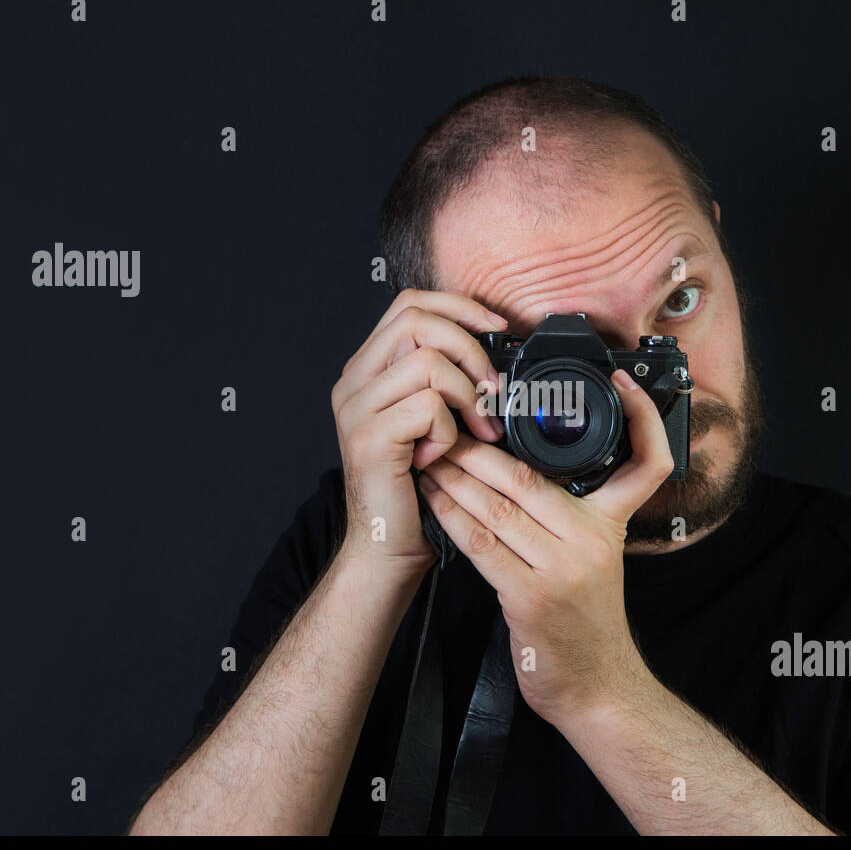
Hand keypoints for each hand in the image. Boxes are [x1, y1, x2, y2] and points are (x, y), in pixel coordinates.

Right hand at [330, 289, 506, 580]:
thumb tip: (494, 348)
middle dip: (469, 348)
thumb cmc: (416, 488)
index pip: (409, 304)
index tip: (497, 326)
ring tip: (475, 431)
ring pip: (428, 362)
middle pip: (417, 320)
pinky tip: (442, 456)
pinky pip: (428, 407)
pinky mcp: (370, 437)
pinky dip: (450, 431)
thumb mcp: (431, 420)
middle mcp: (354, 383)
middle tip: (491, 389)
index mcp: (367, 371)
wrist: (387, 545)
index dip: (459, 306)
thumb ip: (444, 380)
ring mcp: (357, 409)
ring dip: (467, 396)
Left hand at [416, 369, 672, 727]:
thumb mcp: (597, 561)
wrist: (597, 690)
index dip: (641, 417)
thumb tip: (520, 472)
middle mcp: (592, 542)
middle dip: (480, 448)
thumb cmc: (587, 623)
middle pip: (531, 478)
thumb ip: (571, 518)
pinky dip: (452, 517)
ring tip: (428, 457)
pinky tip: (433, 500)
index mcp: (612, 526)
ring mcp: (563, 570)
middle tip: (448, 423)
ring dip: (455, 479)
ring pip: (499, 507)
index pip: (646, 462)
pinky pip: (482, 545)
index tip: (620, 381)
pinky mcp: (531, 598)